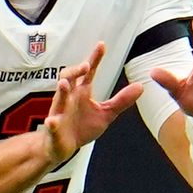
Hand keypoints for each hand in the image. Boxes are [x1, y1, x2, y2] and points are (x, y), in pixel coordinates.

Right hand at [41, 43, 143, 164]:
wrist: (63, 147)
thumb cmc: (82, 127)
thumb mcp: (106, 114)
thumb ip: (121, 101)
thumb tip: (140, 86)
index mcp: (81, 92)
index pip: (88, 72)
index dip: (94, 59)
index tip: (101, 45)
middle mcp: (69, 98)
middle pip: (68, 78)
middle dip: (75, 71)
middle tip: (85, 66)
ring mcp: (60, 112)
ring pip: (58, 98)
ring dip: (61, 91)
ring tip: (65, 84)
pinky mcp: (54, 128)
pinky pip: (52, 124)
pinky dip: (52, 123)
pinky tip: (52, 122)